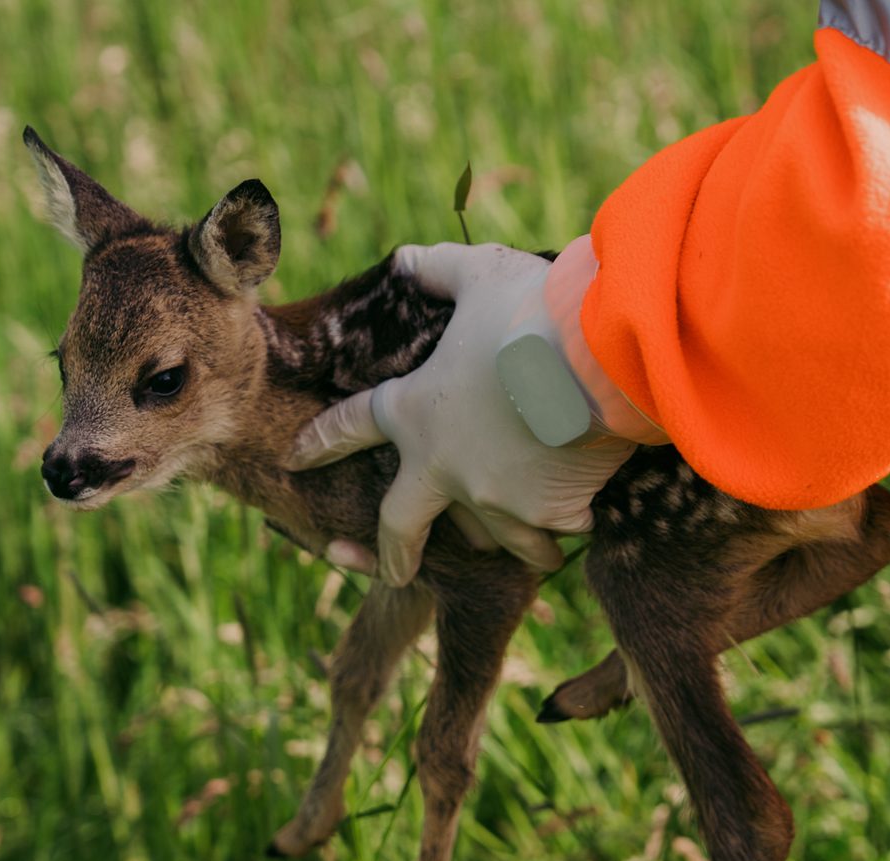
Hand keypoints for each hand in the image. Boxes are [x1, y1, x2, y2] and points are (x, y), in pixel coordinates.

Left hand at [288, 242, 635, 586]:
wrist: (591, 358)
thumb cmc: (530, 311)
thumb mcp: (480, 276)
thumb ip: (441, 270)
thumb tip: (408, 260)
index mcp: (414, 410)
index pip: (353, 426)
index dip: (323, 439)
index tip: (297, 457)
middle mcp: (444, 467)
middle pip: (402, 525)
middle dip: (392, 554)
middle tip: (396, 571)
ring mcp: (493, 499)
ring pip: (494, 539)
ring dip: (511, 542)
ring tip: (530, 554)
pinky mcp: (544, 514)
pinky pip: (557, 528)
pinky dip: (569, 523)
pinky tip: (585, 519)